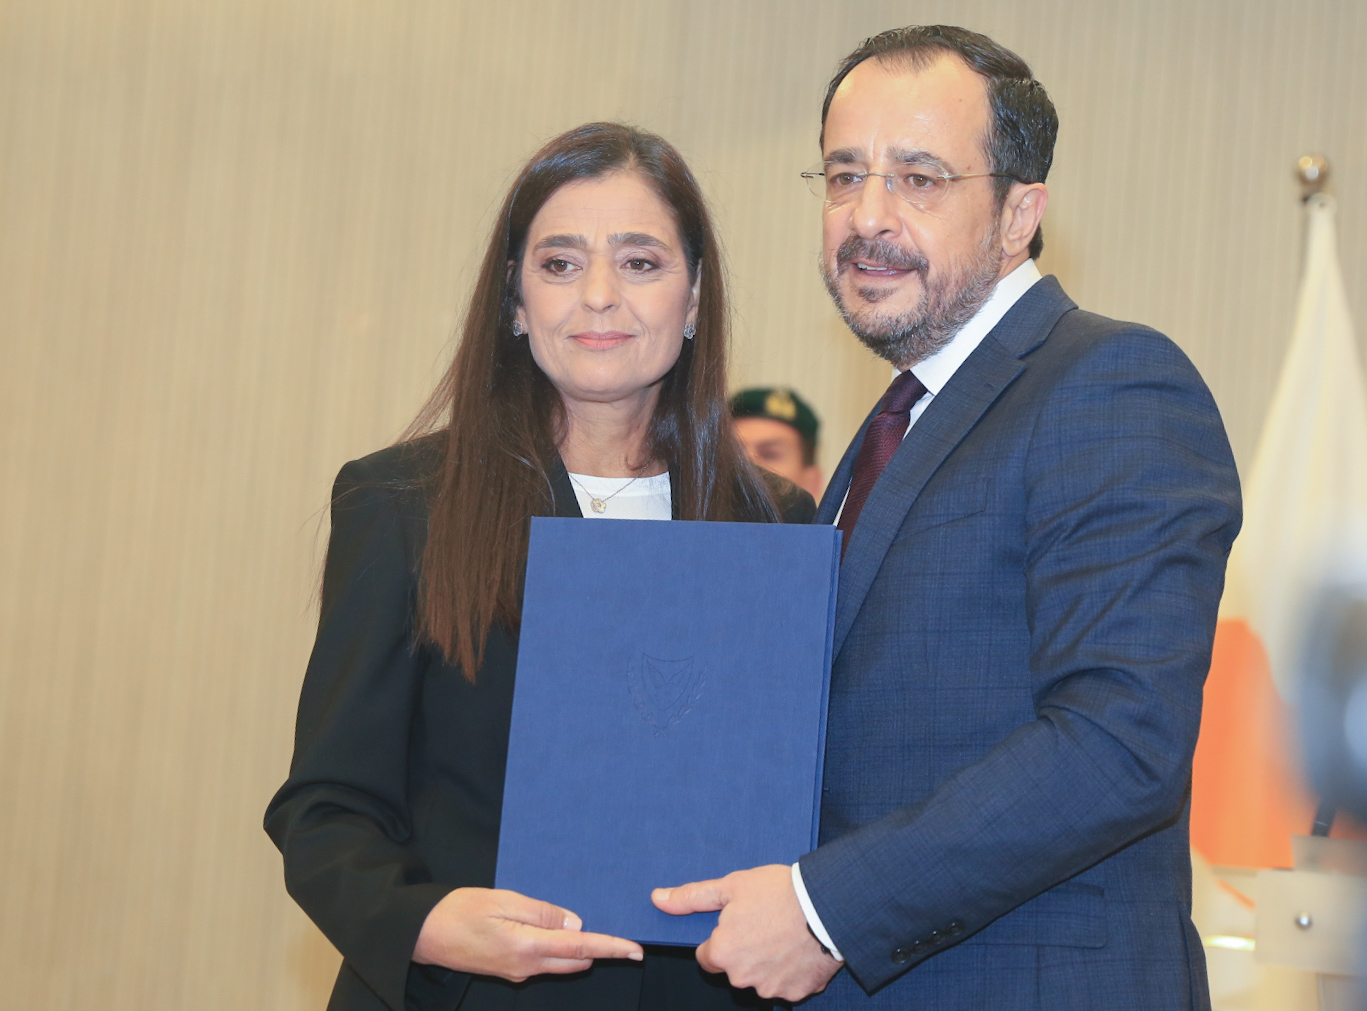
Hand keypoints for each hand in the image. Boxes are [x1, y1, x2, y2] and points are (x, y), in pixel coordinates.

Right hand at [413, 887, 642, 981]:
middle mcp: (525, 967)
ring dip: (577, 947)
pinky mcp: (508, 970)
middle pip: (575, 960)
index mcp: (526, 947)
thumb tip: (575, 924)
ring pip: (560, 962)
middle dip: (598, 947)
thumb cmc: (459, 911)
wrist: (423, 934)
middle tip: (612, 922)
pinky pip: (543, 960)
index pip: (580, 948)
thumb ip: (541, 912)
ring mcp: (516, 972)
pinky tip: (554, 927)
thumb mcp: (502, 900)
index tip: (636, 949)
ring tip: (583, 921)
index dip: (611, 947)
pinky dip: (557, 948)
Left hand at [652, 864, 840, 1001]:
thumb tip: (658, 899)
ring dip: (767, 962)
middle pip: (734, 968)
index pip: (707, 956)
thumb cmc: (778, 892)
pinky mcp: (797, 993)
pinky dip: (790, 970)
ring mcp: (770, 988)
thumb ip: (693, 897)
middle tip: (764, 923)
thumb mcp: (732, 885)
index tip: (738, 922)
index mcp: (722, 953)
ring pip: (759, 977)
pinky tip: (799, 947)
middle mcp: (742, 978)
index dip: (721, 938)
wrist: (827, 904)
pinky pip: (786, 984)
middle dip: (744, 951)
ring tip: (784, 933)